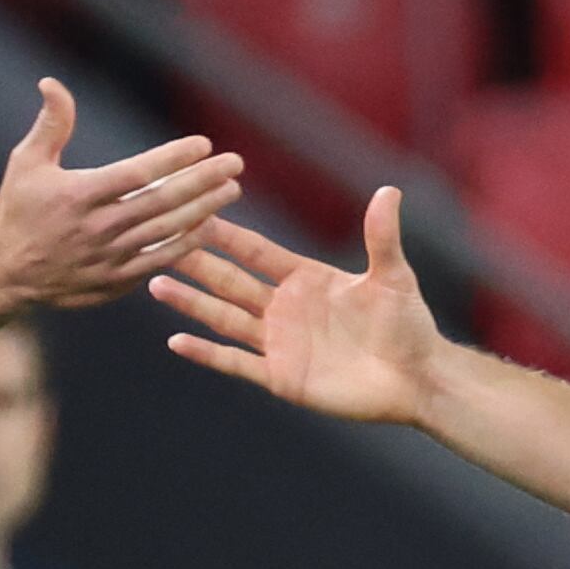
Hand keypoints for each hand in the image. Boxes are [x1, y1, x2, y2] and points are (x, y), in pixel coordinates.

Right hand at [0, 80, 243, 310]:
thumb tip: (52, 83)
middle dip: (203, 181)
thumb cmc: (18, 210)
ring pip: (167, 232)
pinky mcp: (116, 281)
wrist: (6, 274)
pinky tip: (209, 226)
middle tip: (235, 164)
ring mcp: (109, 258)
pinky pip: (160, 261)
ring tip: (231, 190)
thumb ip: (50, 124)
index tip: (204, 144)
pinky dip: (187, 244)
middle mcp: (98, 228)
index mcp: (78, 195)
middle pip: (162, 202)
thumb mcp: (25, 163)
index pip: (137, 173)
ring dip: (204, 210)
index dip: (173, 159)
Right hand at [156, 196, 446, 426]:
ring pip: (224, 318)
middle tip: (157, 243)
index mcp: (305, 279)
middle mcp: (284, 308)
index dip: (226, 234)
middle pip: (230, 281)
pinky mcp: (280, 376)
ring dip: (190, 302)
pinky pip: (236, 363)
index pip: (256, 251)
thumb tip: (389, 190)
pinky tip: (177, 340)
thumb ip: (381, 236)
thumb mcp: (393, 277)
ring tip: (154, 284)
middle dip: (195, 263)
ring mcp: (279, 343)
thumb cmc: (408, 326)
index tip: (193, 212)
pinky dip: (206, 353)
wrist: (415, 379)